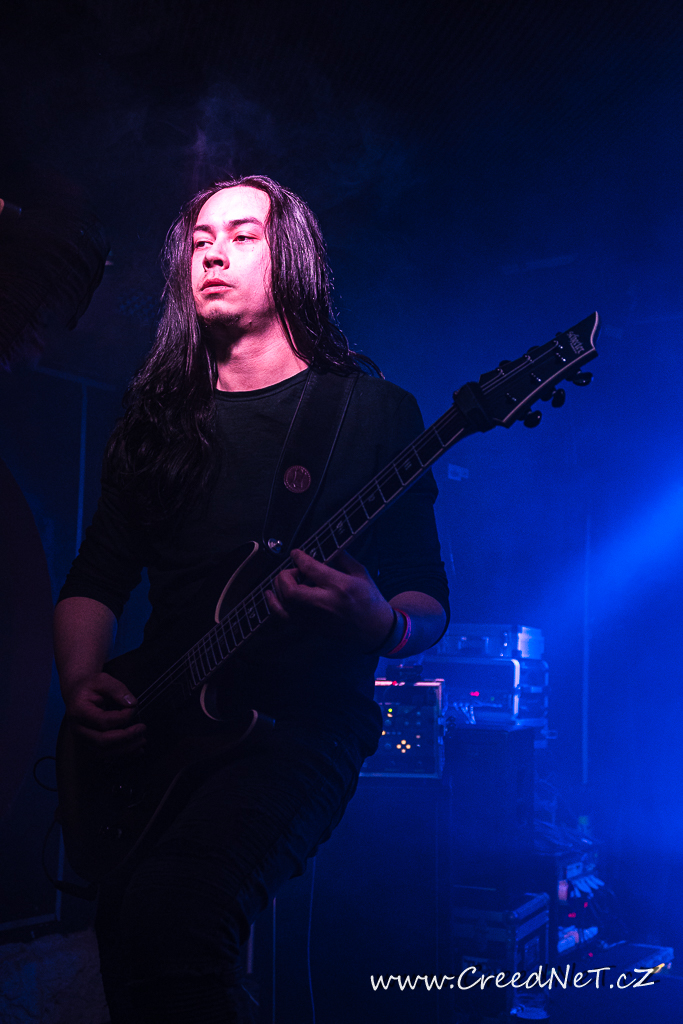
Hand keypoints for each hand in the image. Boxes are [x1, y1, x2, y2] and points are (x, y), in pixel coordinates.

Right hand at [63, 671, 145, 756]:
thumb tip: (132, 704)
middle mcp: (77, 729)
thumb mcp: (103, 679)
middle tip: (142, 729)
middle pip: (102, 741)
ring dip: (126, 748)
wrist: (77, 693)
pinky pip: (106, 753)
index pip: (103, 721)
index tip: (133, 708)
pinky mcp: (89, 744)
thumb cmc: (91, 686)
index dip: (122, 717)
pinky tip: (137, 750)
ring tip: (143, 740)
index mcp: (79, 711)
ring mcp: (82, 739)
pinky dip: (123, 752)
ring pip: (104, 751)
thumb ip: (117, 689)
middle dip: (126, 737)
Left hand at [266, 549, 394, 650]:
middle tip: (293, 570)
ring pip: (285, 604)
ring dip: (279, 588)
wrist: (375, 630)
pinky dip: (275, 605)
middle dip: (285, 576)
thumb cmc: (370, 600)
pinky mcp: (312, 628)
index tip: (296, 553)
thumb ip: (342, 558)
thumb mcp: (361, 573)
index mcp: (340, 586)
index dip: (299, 558)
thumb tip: (325, 548)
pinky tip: (271, 594)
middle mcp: (325, 604)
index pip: (311, 569)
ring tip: (285, 580)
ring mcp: (316, 619)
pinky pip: (285, 617)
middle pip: (291, 590)